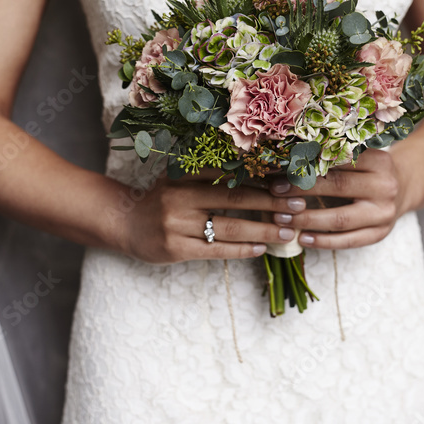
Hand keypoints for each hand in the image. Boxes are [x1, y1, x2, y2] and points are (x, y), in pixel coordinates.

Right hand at [115, 169, 306, 264]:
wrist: (124, 223)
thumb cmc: (162, 199)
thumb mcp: (180, 177)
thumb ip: (211, 173)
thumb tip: (261, 174)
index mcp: (185, 173)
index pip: (231, 174)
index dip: (262, 177)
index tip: (290, 181)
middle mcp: (180, 196)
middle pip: (235, 199)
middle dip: (271, 203)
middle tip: (299, 205)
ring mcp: (177, 224)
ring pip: (230, 227)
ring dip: (264, 229)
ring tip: (290, 231)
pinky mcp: (176, 249)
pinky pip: (216, 250)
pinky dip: (242, 249)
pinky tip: (262, 248)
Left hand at [269, 149, 409, 250]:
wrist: (402, 188)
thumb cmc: (368, 169)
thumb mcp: (359, 156)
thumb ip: (332, 156)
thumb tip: (285, 159)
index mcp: (379, 160)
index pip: (338, 161)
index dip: (307, 165)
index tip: (280, 169)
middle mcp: (385, 186)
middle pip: (338, 187)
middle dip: (302, 191)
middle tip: (275, 194)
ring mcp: (384, 213)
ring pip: (340, 218)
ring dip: (308, 219)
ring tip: (282, 218)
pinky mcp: (380, 234)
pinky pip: (348, 241)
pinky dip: (323, 241)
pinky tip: (302, 238)